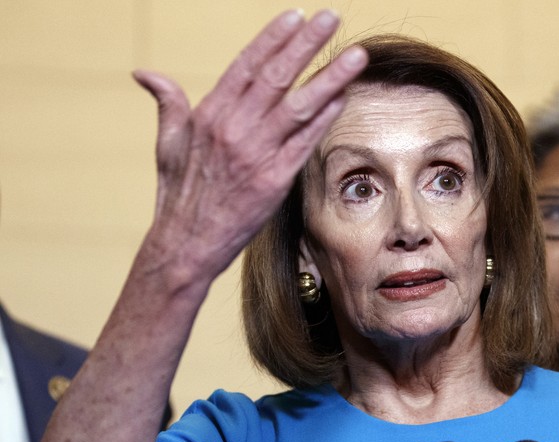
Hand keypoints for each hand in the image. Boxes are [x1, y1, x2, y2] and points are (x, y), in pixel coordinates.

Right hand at [132, 9, 366, 284]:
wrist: (186, 244)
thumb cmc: (179, 196)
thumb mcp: (167, 144)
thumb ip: (168, 104)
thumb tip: (145, 74)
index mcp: (208, 114)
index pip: (246, 65)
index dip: (272, 38)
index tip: (295, 16)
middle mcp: (233, 129)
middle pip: (276, 76)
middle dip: (306, 44)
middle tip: (331, 17)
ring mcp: (256, 154)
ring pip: (299, 106)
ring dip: (330, 78)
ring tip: (355, 56)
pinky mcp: (274, 180)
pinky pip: (305, 143)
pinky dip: (325, 119)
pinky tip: (343, 99)